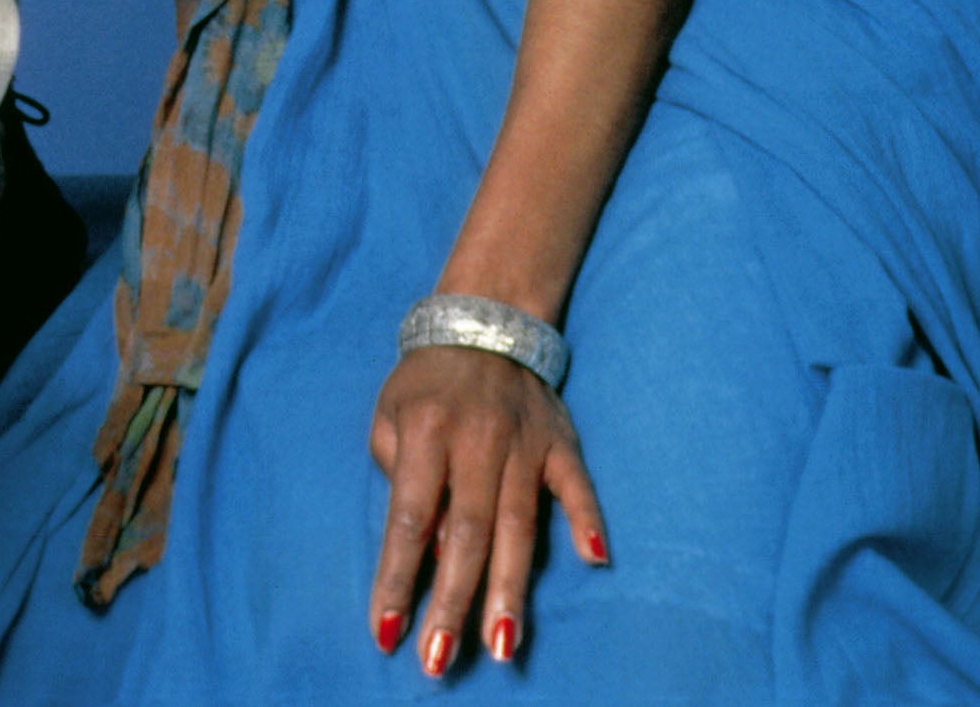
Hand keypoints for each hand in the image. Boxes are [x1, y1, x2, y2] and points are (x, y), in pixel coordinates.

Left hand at [369, 347, 607, 673]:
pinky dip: (587, 519)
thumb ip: (399, 476)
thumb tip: (429, 546)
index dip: (397, 575)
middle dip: (452, 601)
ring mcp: (523, 441)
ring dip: (510, 588)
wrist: (483, 319)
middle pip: (466, 532)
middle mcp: (475, 438)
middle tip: (438, 660)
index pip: (409, 516)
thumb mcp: (389, 414)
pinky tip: (593, 559)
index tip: (386, 631)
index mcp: (425, 430)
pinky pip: (576, 485)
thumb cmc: (425, 383)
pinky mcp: (560, 441)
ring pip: (518, 524)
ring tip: (502, 647)